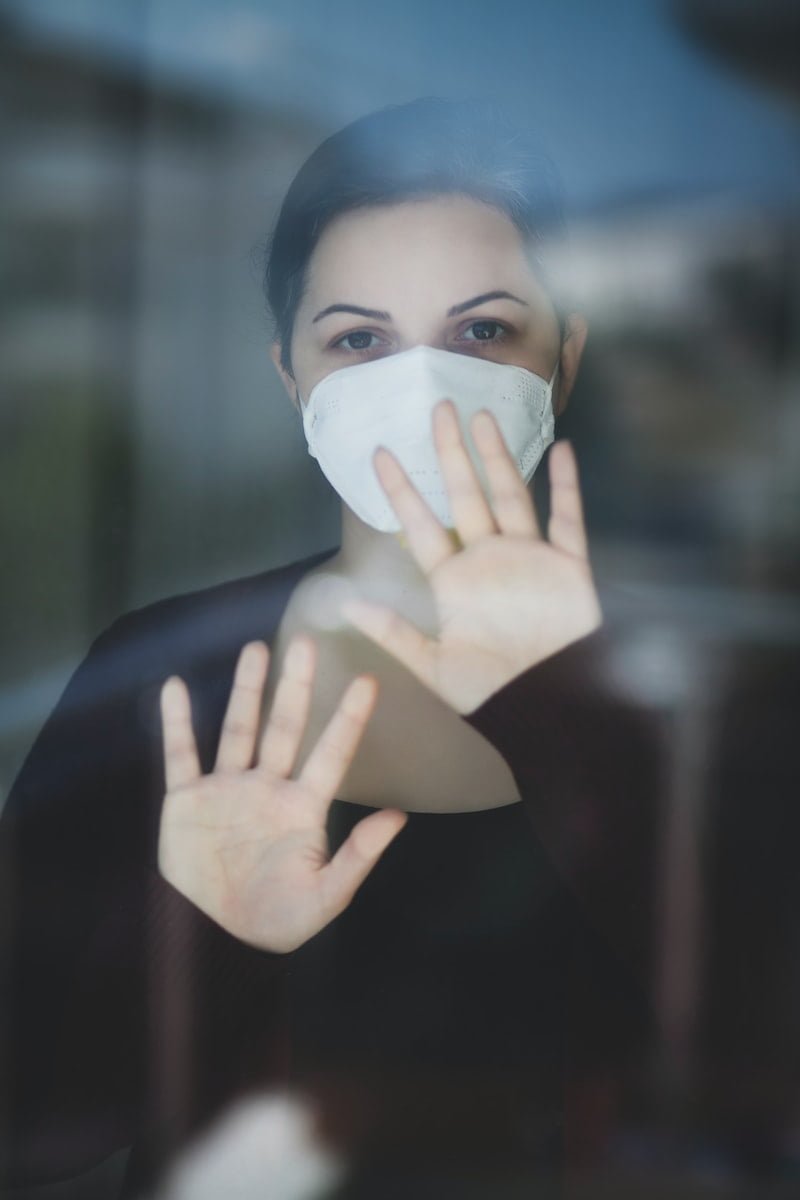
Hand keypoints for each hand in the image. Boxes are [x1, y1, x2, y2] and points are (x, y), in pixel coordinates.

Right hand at [158, 638, 406, 951]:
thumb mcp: (325, 896)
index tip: (368, 682)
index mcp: (303, 808)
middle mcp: (267, 787)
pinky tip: (175, 686)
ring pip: (238, 728)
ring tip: (256, 648)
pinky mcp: (187, 800)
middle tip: (307, 642)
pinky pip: (181, 754)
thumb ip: (359, 857)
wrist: (214, 943)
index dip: (349, 719)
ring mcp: (227, 789)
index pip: (331, 753)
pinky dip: (176, 722)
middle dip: (296, 686)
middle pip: (285, 726)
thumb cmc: (277, 921)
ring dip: (247, 690)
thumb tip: (399, 816)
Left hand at [344, 401, 601, 713]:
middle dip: (450, 454)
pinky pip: (567, 520)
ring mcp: (529, 558)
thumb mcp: (434, 666)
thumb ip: (395, 633)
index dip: (402, 491)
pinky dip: (566, 486)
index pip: (422, 525)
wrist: (546, 708)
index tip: (381, 455)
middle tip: (437, 407)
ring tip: (482, 417)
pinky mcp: (568, 566)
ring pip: (510, 496)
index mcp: (453, 581)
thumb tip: (347, 604)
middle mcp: (488, 560)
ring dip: (498, 458)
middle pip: (466, 496)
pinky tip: (562, 450)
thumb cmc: (491, 692)